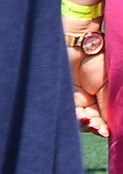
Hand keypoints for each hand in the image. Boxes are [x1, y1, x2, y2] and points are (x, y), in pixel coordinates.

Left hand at [70, 11, 108, 139]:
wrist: (85, 41)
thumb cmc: (102, 58)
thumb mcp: (108, 84)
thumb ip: (108, 104)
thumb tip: (111, 124)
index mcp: (102, 98)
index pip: (102, 119)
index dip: (103, 128)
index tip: (106, 132)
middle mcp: (88, 100)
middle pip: (89, 122)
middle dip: (93, 127)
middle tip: (98, 128)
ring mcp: (74, 98)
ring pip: (77, 118)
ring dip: (83, 123)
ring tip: (88, 121)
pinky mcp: (63, 94)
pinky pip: (66, 110)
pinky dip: (72, 116)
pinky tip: (80, 116)